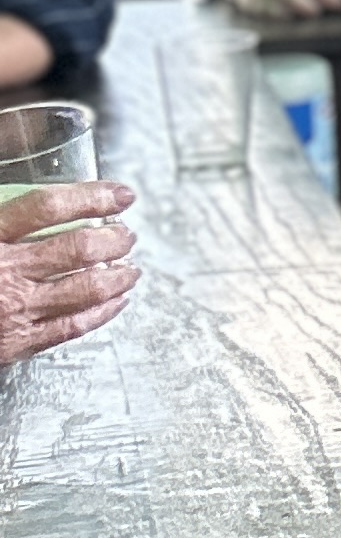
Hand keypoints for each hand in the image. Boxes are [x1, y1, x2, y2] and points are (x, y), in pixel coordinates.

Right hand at [0, 178, 137, 360]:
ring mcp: (14, 312)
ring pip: (85, 289)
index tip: (118, 193)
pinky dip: (103, 312)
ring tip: (131, 266)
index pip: (46, 207)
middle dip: (114, 239)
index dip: (90, 196)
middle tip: (127, 232)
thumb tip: (16, 193)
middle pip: (76, 249)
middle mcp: (4, 275)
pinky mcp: (16, 344)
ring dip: (118, 275)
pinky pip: (72, 327)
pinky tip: (116, 302)